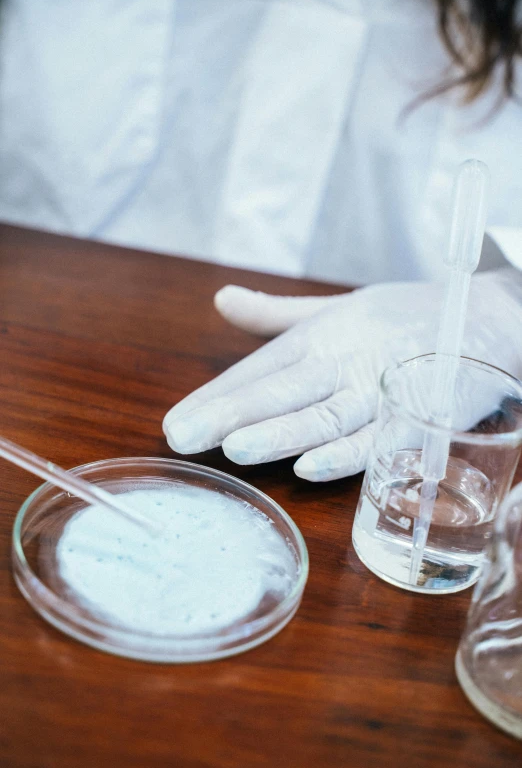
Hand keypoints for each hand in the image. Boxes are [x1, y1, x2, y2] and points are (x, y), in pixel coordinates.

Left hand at [163, 269, 521, 480]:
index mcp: (322, 335)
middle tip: (184, 437)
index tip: (176, 423)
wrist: (486, 318)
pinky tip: (310, 467)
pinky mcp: (418, 416)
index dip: (216, 396)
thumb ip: (276, 314)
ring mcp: (382, 388)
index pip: (260, 369)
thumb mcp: (337, 307)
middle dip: (231, 415)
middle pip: (283, 390)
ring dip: (281, 432)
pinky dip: (348, 454)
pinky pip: (380, 440)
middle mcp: (346, 359)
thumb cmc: (405, 318)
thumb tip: (221, 300)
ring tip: (237, 448)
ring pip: (325, 415)